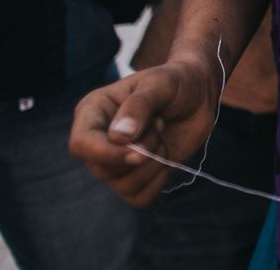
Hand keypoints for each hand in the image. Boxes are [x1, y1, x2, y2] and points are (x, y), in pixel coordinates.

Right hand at [68, 60, 218, 206]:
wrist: (199, 94)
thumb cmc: (176, 82)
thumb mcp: (161, 83)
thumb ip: (139, 106)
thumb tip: (118, 137)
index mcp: (93, 112)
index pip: (81, 145)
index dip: (106, 153)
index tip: (139, 149)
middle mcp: (97, 140)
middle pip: (103, 170)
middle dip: (141, 151)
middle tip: (160, 124)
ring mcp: (114, 161)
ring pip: (123, 187)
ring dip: (153, 164)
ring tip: (162, 136)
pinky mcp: (134, 177)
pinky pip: (139, 197)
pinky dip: (158, 180)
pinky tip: (166, 156)